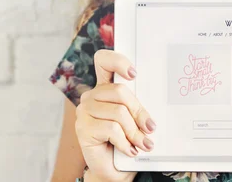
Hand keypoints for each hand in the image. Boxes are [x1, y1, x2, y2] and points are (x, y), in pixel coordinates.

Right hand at [75, 49, 154, 181]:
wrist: (114, 170)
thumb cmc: (126, 142)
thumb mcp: (135, 121)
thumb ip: (137, 109)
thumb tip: (149, 116)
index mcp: (105, 89)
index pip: (104, 61)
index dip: (118, 61)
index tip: (133, 73)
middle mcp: (92, 96)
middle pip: (121, 92)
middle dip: (139, 112)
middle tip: (150, 128)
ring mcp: (84, 111)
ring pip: (119, 113)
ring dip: (134, 132)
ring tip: (142, 144)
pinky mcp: (82, 128)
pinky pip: (112, 129)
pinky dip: (126, 142)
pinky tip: (129, 150)